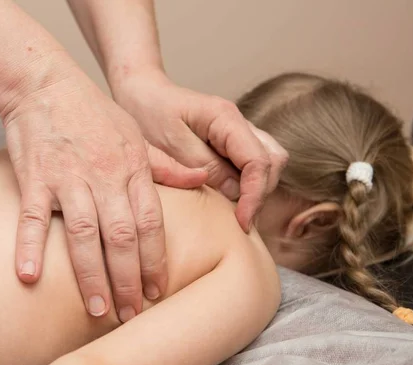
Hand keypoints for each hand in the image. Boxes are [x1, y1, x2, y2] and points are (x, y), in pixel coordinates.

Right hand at [2, 66, 205, 321]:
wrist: (46, 84)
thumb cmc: (93, 113)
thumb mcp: (137, 135)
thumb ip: (166, 165)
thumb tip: (202, 179)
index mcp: (132, 168)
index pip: (151, 223)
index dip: (155, 260)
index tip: (157, 292)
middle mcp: (105, 176)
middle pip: (122, 235)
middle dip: (129, 278)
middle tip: (130, 313)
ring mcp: (69, 177)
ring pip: (85, 232)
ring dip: (92, 274)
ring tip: (98, 309)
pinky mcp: (35, 177)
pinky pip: (34, 216)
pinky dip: (30, 245)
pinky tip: (29, 276)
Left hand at [111, 70, 288, 230]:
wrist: (140, 94)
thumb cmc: (150, 113)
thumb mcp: (171, 144)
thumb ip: (204, 166)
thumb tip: (235, 192)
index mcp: (226, 118)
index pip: (258, 161)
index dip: (255, 195)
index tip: (242, 221)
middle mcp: (238, 123)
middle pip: (273, 162)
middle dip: (260, 194)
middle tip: (241, 222)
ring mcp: (237, 133)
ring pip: (267, 163)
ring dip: (257, 190)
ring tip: (236, 215)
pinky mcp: (229, 144)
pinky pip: (250, 165)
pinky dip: (246, 185)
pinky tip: (228, 201)